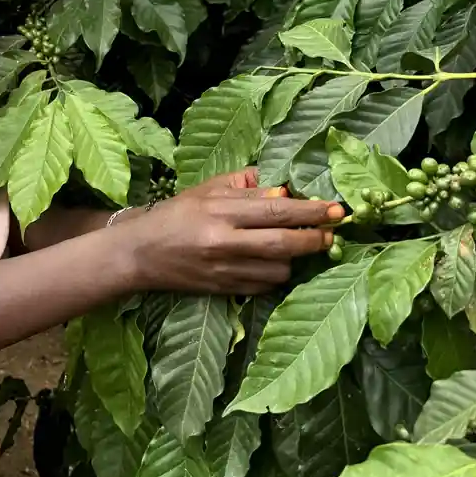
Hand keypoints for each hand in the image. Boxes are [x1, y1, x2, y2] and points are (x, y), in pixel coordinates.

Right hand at [121, 168, 343, 295]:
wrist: (138, 254)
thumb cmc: (174, 215)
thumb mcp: (206, 191)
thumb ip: (244, 187)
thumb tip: (283, 188)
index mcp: (220, 210)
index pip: (276, 210)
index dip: (311, 211)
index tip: (337, 210)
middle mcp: (223, 241)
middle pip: (283, 243)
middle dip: (315, 239)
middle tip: (332, 234)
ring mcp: (223, 269)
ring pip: (278, 269)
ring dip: (294, 259)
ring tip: (297, 247)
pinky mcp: (222, 290)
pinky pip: (263, 286)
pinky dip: (275, 275)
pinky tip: (274, 264)